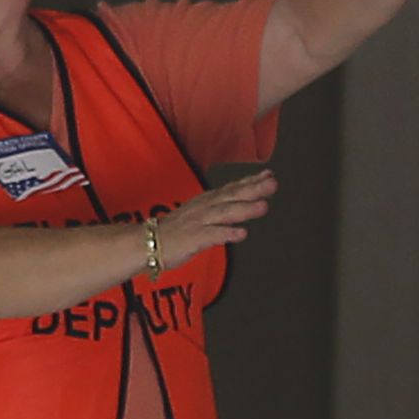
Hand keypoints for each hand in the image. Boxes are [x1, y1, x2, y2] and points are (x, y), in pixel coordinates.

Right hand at [154, 171, 276, 270]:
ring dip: (244, 209)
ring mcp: (199, 222)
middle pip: (232, 196)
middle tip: (272, 184)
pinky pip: (211, 235)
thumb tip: (246, 201)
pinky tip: (241, 234)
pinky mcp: (192, 238)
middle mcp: (205, 208)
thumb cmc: (176, 230)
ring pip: (224, 213)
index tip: (269, 175)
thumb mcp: (201, 213)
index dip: (251, 181)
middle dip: (253, 189)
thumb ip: (223, 207)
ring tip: (263, 206)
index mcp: (207, 202)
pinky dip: (226, 233)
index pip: (232, 188)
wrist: (147, 242)